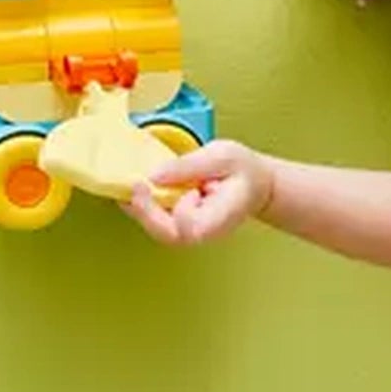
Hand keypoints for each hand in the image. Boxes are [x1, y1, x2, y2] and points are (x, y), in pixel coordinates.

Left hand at [125, 139, 277, 246]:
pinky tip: (139, 189)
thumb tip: (154, 175)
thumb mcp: (222, 155)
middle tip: (137, 186)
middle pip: (169, 236)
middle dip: (146, 212)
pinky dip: (144, 206)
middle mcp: (204, 232)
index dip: (181, 209)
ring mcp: (191, 233)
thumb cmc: (243, 172)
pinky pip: (157, 223)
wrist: (256, 185)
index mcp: (220, 217)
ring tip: (134, 186)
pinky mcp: (180, 226)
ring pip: (158, 232)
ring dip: (140, 209)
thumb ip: (189, 165)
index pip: (191, 227)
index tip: (177, 187)